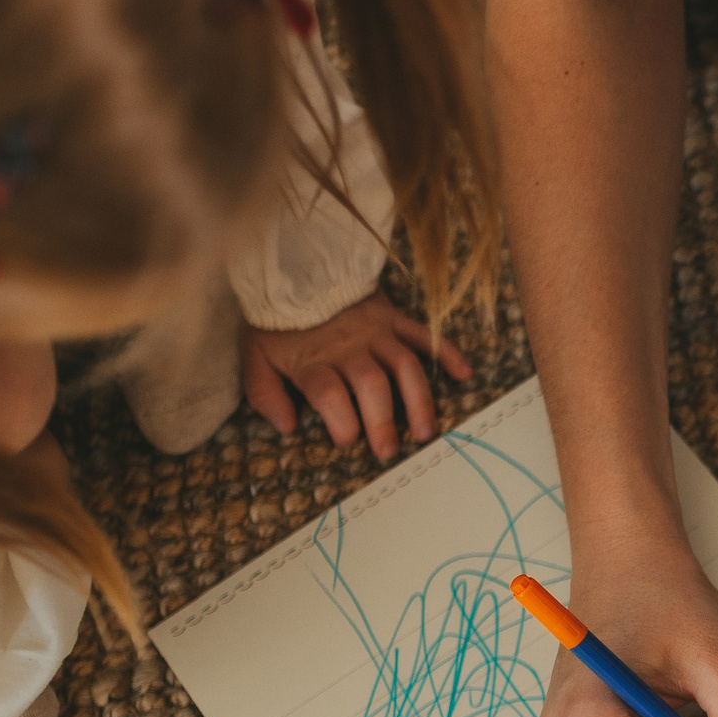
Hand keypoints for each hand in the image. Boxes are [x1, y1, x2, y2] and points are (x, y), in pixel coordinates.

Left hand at [242, 295, 474, 461]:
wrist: (294, 266)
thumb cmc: (275, 320)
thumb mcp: (254, 355)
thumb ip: (264, 394)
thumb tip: (287, 427)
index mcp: (313, 359)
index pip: (330, 394)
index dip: (342, 422)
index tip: (348, 442)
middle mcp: (349, 347)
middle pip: (371, 385)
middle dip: (382, 421)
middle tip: (388, 451)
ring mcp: (375, 332)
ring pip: (403, 366)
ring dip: (418, 400)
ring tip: (425, 431)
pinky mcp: (393, 318)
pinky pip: (424, 334)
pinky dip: (446, 353)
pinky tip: (464, 375)